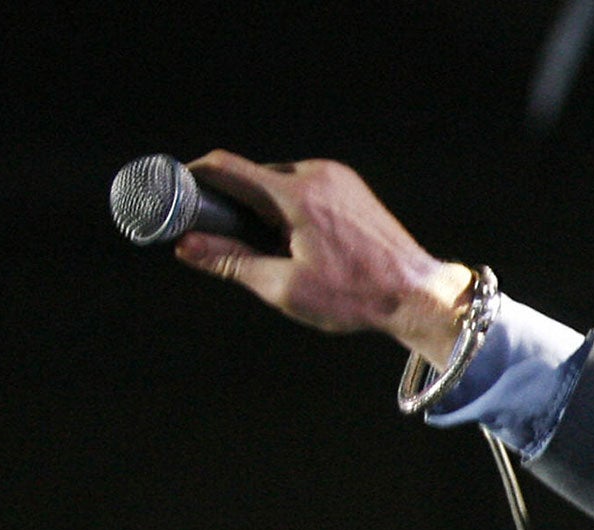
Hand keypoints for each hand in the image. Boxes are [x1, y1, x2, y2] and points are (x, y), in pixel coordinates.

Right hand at [172, 152, 472, 366]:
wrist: (419, 294)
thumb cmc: (356, 296)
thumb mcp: (284, 287)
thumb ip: (230, 261)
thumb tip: (186, 245)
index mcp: (295, 195)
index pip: (226, 167)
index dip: (193, 177)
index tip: (174, 193)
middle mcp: (316, 174)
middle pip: (252, 176)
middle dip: (233, 204)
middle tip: (228, 241)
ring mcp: (337, 177)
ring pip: (278, 182)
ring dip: (264, 208)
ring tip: (276, 251)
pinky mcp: (350, 186)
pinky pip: (305, 188)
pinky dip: (290, 208)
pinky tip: (300, 242)